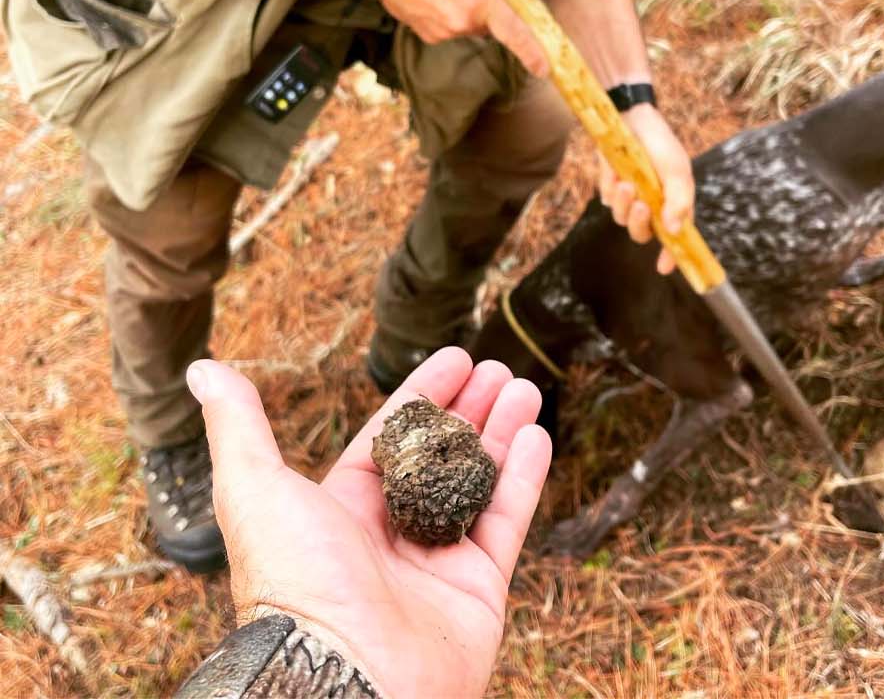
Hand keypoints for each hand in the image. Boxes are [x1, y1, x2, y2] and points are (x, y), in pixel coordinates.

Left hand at [186, 348, 551, 698]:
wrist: (342, 670)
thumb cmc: (292, 581)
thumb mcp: (254, 489)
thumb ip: (239, 427)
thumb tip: (203, 369)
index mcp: (340, 511)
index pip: (389, 440)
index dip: (422, 396)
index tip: (455, 360)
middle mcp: (390, 535)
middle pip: (439, 457)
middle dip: (469, 410)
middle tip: (496, 369)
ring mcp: (437, 561)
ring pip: (478, 482)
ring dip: (501, 433)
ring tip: (523, 389)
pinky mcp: (478, 587)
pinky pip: (505, 522)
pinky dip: (523, 478)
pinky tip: (536, 434)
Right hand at [381, 0, 551, 77]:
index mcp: (482, 0)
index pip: (515, 32)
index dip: (532, 53)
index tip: (544, 69)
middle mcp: (466, 22)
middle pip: (493, 26)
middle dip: (492, 12)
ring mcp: (446, 32)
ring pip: (470, 28)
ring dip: (468, 13)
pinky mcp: (429, 36)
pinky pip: (451, 29)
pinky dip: (449, 17)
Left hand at [597, 102, 694, 274]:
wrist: (629, 117)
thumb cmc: (659, 143)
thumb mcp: (676, 169)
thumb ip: (679, 200)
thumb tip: (675, 231)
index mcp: (675, 204)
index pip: (676, 238)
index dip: (672, 256)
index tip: (665, 268)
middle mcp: (654, 206)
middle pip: (643, 234)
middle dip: (640, 223)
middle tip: (640, 204)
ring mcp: (631, 199)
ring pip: (623, 219)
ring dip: (624, 202)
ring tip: (625, 180)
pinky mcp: (613, 188)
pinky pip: (609, 201)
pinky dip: (612, 188)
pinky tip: (616, 170)